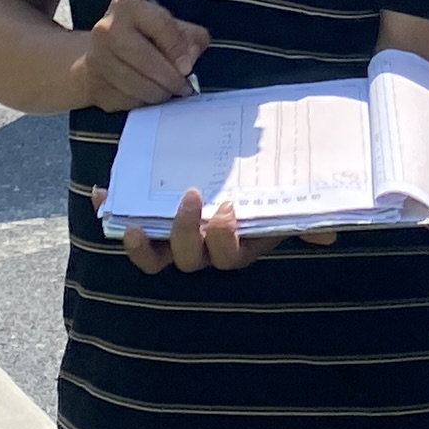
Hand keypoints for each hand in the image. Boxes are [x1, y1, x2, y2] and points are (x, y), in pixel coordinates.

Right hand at [69, 0, 206, 112]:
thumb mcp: (167, 26)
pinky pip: (127, 101)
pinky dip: (143, 103)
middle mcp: (106, 29)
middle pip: (147, 60)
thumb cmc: (140, 38)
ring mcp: (96, 59)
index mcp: (127, 7)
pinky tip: (147, 95)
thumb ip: (188, 36)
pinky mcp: (94, 86)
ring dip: (159, 94)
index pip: (161, 25)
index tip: (188, 68)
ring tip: (168, 92)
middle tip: (183, 87)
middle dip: (171, 79)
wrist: (98, 55)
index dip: (178, 50)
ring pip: (137, 86)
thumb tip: (190, 57)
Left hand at [106, 187, 340, 273]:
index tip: (228, 210)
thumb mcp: (282, 201)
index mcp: (234, 246)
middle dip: (187, 233)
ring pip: (154, 259)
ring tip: (136, 225)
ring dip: (143, 246)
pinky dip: (111, 214)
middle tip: (192, 197)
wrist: (229, 169)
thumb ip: (303, 217)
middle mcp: (201, 250)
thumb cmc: (260, 190)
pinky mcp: (148, 222)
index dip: (223, 241)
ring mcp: (172, 240)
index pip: (227, 258)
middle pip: (188, 259)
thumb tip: (327, 233)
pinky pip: (125, 225)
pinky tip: (100, 195)